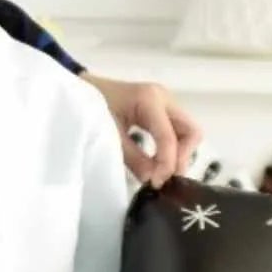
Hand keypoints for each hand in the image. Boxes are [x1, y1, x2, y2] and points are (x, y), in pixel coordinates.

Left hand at [82, 73, 202, 186]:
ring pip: (187, 133)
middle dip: (182, 157)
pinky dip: (172, 149)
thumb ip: (134, 158)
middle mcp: (163, 98)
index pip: (169, 136)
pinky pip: (176, 132)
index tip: (156, 183)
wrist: (81, 89)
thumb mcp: (109, 133)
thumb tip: (153, 181)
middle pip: (191, 131)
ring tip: (160, 173)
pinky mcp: (161, 111)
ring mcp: (164, 103)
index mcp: (149, 99)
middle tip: (165, 178)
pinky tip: (158, 163)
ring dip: (179, 155)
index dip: (167, 163)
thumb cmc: (90, 106)